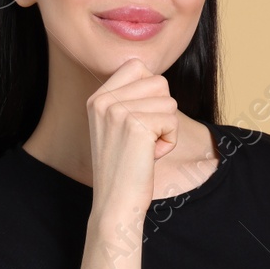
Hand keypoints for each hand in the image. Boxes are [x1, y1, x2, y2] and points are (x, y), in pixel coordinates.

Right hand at [86, 57, 179, 216]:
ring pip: (169, 101)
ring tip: (146, 148)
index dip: (151, 92)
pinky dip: (169, 141)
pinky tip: (151, 155)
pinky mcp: (136, 125)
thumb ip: (130, 98)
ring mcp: (118, 111)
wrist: (116, 202)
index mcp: (97, 98)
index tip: (139, 121)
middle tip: (143, 138)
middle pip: (159, 82)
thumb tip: (155, 75)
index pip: (137, 66)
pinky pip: (173, 121)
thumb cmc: (124, 167)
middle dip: (162, 111)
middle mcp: (104, 100)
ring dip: (167, 128)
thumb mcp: (117, 125)